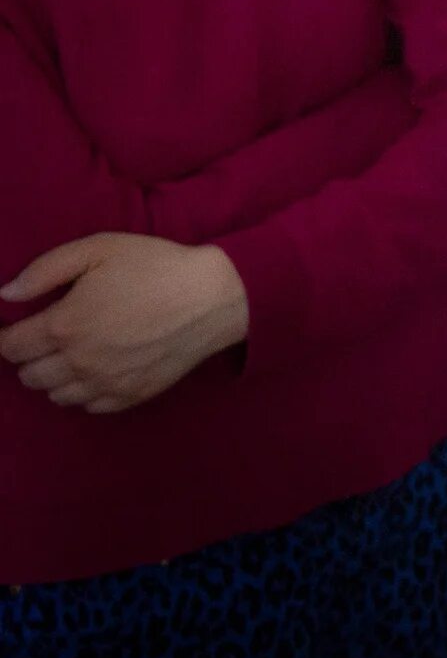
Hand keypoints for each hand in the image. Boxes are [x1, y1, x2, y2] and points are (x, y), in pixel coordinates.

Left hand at [0, 234, 248, 413]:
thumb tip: (6, 294)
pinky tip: (97, 371)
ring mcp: (106, 383)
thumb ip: (44, 270)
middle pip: (30, 376)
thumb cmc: (156, 267)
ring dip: (55, 377)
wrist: (214, 297)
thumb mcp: (98, 250)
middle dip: (30, 358)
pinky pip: (89, 407)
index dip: (8, 336)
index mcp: (65, 325)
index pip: (11, 346)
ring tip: (72, 356)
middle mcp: (79, 362)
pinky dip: (84, 393)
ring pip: (56, 395)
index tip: (16, 327)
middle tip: (48, 338)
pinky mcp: (132, 396)